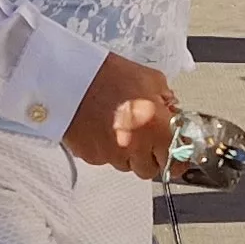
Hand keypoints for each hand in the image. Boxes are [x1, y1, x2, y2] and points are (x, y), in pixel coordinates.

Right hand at [61, 52, 177, 179]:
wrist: (67, 76)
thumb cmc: (107, 74)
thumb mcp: (149, 79)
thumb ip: (167, 100)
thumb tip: (172, 113)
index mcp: (155, 127)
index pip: (176, 161)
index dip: (177, 158)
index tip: (174, 153)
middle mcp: (135, 146)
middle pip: (150, 169)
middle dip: (150, 155)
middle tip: (144, 137)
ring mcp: (111, 154)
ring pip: (126, 165)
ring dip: (127, 153)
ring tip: (117, 126)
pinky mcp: (91, 156)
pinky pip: (105, 160)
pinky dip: (106, 148)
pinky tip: (101, 127)